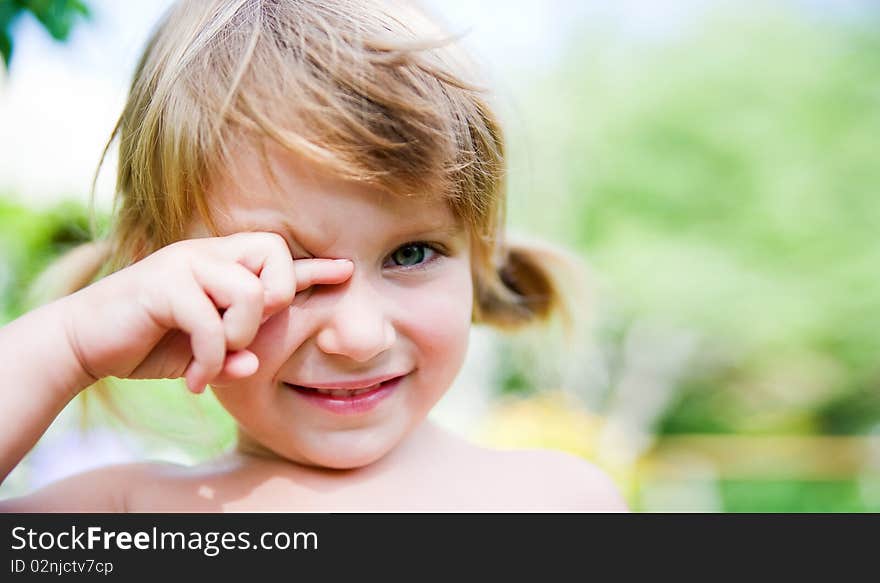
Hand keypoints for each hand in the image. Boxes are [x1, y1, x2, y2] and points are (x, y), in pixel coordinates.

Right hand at [61, 232, 352, 392]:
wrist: (81, 344)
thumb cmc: (145, 344)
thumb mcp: (199, 351)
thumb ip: (232, 351)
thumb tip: (254, 363)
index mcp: (219, 264)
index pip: (276, 257)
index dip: (313, 267)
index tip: (346, 271)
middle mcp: (206, 254)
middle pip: (274, 256)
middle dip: (277, 301)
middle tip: (244, 337)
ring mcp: (185, 264)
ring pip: (250, 292)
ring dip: (240, 336)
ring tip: (216, 361)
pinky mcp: (164, 284)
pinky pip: (211, 323)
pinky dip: (210, 361)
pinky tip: (194, 382)